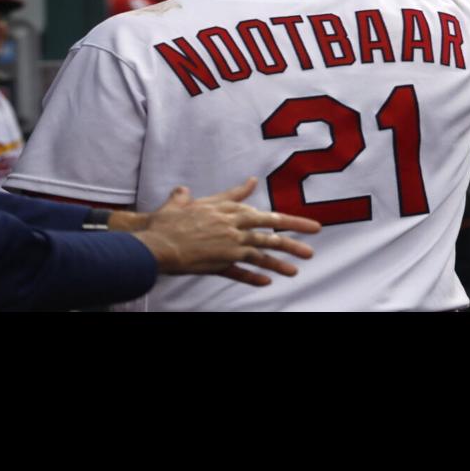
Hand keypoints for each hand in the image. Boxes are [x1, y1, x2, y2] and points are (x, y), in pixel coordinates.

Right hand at [132, 178, 323, 285]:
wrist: (153, 242)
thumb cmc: (165, 223)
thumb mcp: (180, 204)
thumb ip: (187, 196)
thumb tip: (184, 189)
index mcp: (225, 211)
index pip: (257, 210)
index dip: (279, 214)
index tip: (295, 217)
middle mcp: (231, 227)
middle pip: (269, 228)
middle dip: (296, 229)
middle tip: (316, 231)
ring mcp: (228, 246)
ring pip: (262, 252)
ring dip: (281, 261)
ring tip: (297, 269)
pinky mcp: (220, 263)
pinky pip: (241, 272)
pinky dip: (254, 277)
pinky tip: (268, 281)